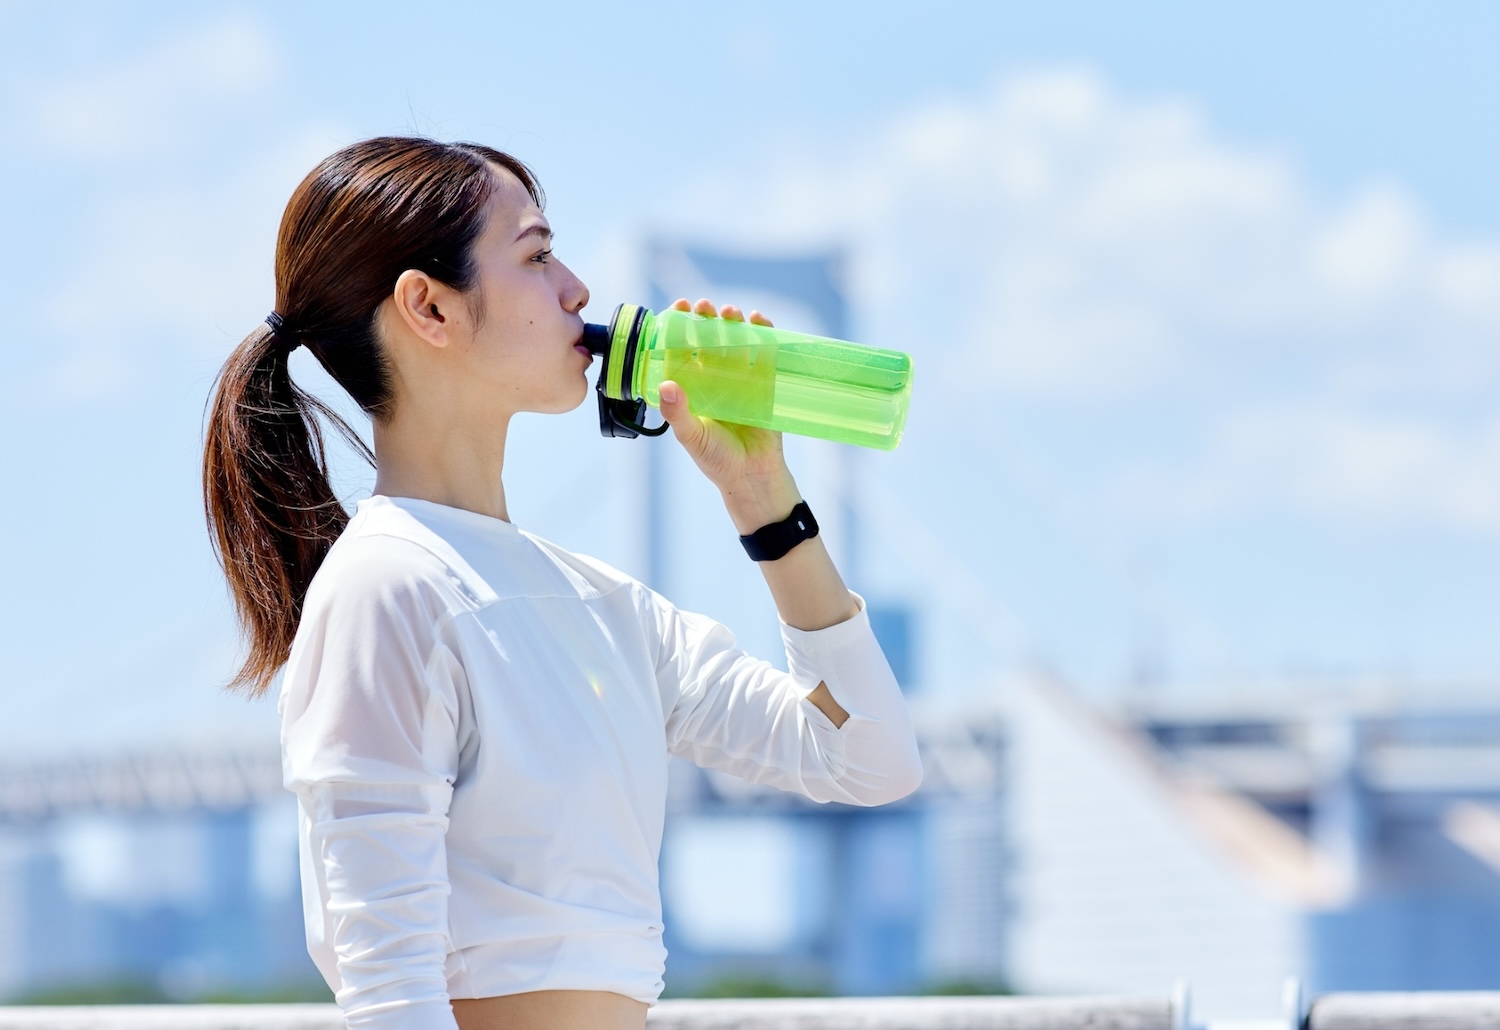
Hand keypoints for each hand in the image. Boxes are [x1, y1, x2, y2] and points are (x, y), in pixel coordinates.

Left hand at [657, 298, 802, 532]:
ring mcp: (741, 378)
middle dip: (706, 319)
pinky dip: (763, 333)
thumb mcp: (693, 437)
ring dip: (733, 322)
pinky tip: (758, 320)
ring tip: (730, 312)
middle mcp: (714, 378)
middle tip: (703, 307)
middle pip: (709, 339)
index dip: (678, 329)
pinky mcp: (765, 382)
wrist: (753, 476)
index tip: (676, 309)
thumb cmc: (717, 460)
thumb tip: (666, 386)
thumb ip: (679, 414)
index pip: (682, 350)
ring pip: (735, 341)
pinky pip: (764, 353)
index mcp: (692, 387)